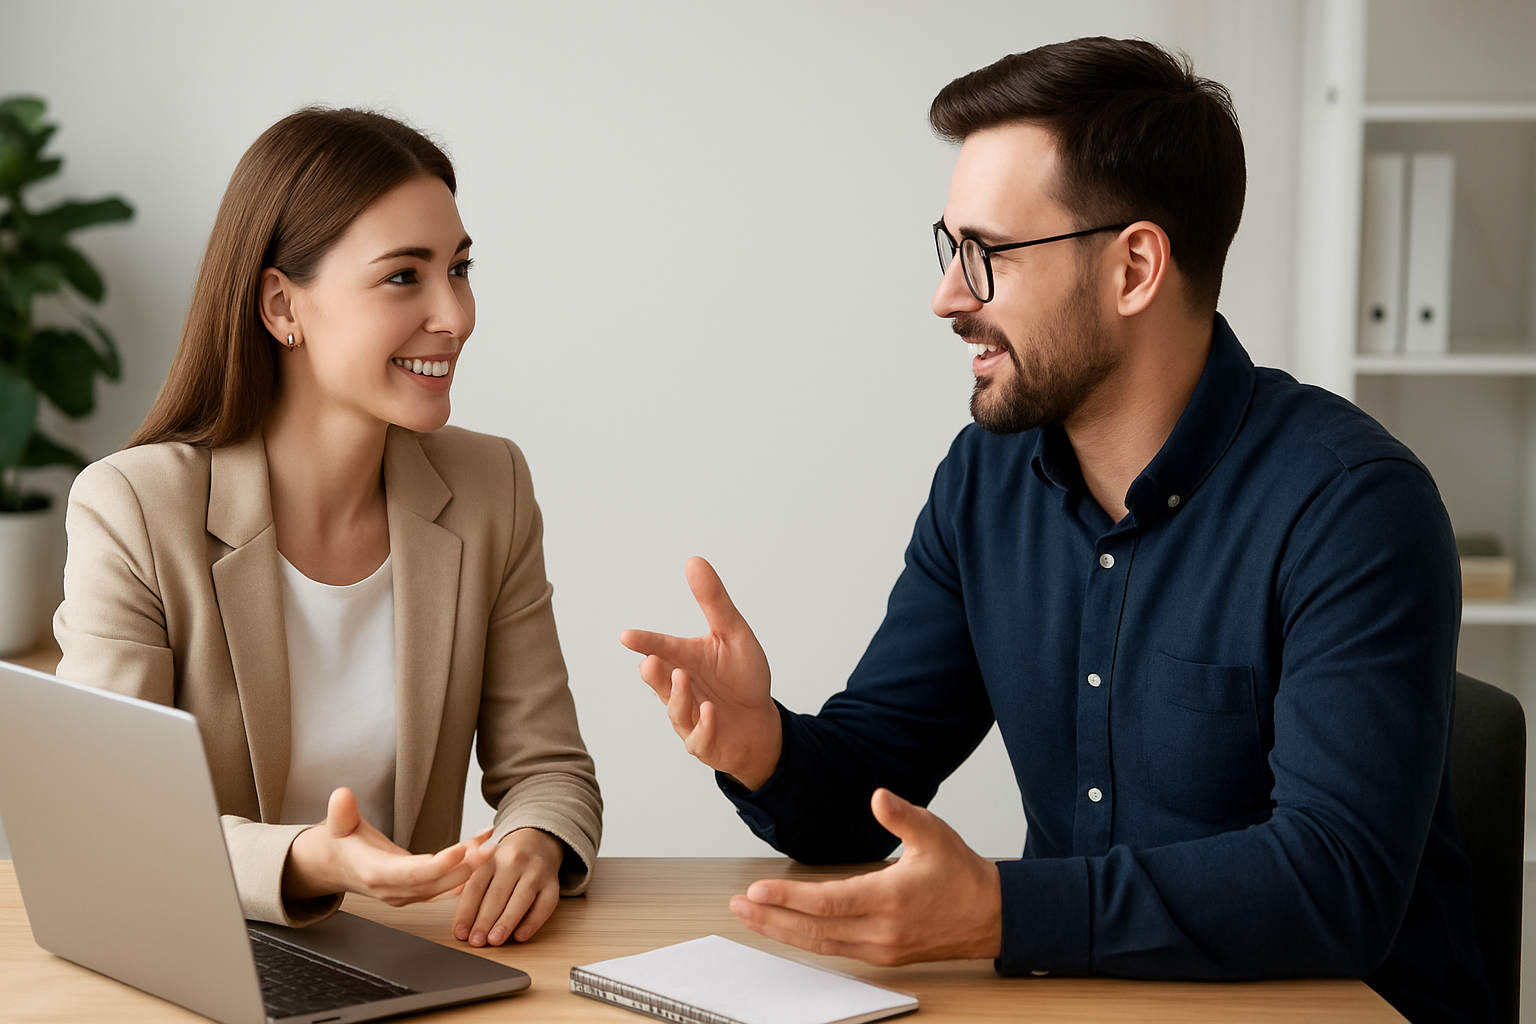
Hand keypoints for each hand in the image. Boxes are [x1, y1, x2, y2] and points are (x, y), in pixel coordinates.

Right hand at [284, 787, 493, 906]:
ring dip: (470, 869)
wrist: (335, 866)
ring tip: (493, 847)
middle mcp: (393, 890)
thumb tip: (342, 796)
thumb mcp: (337, 825)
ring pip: (443, 886)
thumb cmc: (340, 843)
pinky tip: (484, 850)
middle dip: (464, 867)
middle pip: (434, 884)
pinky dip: (465, 870)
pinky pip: (445, 884)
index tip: (460, 851)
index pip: (410, 874)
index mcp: (375, 874)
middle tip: (490, 849)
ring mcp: (406, 895)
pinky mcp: (416, 891)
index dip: (437, 865)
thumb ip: (341, 812)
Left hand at [451, 828, 564, 945]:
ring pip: (521, 899)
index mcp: (491, 858)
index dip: (466, 911)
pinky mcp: (553, 884)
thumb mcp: (485, 864)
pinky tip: (521, 936)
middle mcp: (514, 862)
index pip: (476, 886)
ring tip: (495, 940)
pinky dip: (533, 922)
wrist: (538, 841)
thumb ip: (468, 885)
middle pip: (497, 894)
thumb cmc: (506, 861)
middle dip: (484, 920)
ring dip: (506, 922)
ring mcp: (535, 872)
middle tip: (476, 941)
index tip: (460, 932)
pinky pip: (545, 905)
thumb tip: (455, 909)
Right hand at [619, 556, 781, 789]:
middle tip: (651, 661)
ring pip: (676, 710)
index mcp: (686, 660)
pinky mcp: (705, 743)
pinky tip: (711, 711)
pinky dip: (703, 726)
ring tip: (683, 678)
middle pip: (661, 681)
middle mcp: (682, 689)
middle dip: (655, 673)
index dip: (644, 642)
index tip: (627, 636)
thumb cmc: (743, 678)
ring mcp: (691, 717)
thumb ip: (713, 601)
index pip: (661, 648)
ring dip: (678, 695)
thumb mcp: (733, 635)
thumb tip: (694, 561)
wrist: (761, 723)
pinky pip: (699, 738)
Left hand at [729, 789, 1001, 964]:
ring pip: (819, 945)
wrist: (991, 916)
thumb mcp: (936, 834)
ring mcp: (880, 948)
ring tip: (749, 916)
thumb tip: (878, 796)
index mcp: (890, 899)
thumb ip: (903, 816)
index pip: (827, 902)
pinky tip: (784, 929)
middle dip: (770, 918)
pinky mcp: (882, 956)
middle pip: (813, 929)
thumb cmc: (962, 874)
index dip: (788, 897)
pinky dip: (803, 940)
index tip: (757, 888)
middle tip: (737, 905)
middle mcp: (881, 931)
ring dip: (780, 932)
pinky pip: (833, 950)